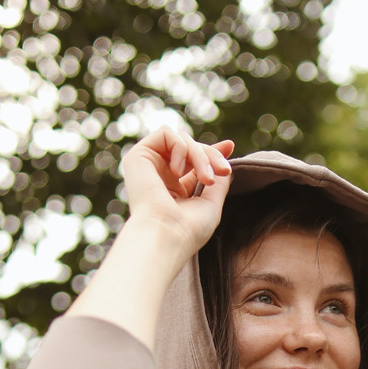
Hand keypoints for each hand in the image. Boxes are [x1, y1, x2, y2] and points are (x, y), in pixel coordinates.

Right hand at [121, 127, 234, 264]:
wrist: (166, 235)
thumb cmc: (188, 230)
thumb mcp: (211, 205)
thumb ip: (219, 184)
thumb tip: (226, 167)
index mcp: (173, 191)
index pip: (192, 163)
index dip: (211, 152)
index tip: (229, 146)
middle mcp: (159, 177)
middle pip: (190, 148)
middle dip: (211, 155)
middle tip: (223, 172)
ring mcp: (148, 166)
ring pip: (182, 140)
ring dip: (200, 155)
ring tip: (205, 179)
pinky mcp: (138, 156)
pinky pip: (166, 133)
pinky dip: (180, 148)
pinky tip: (178, 172)